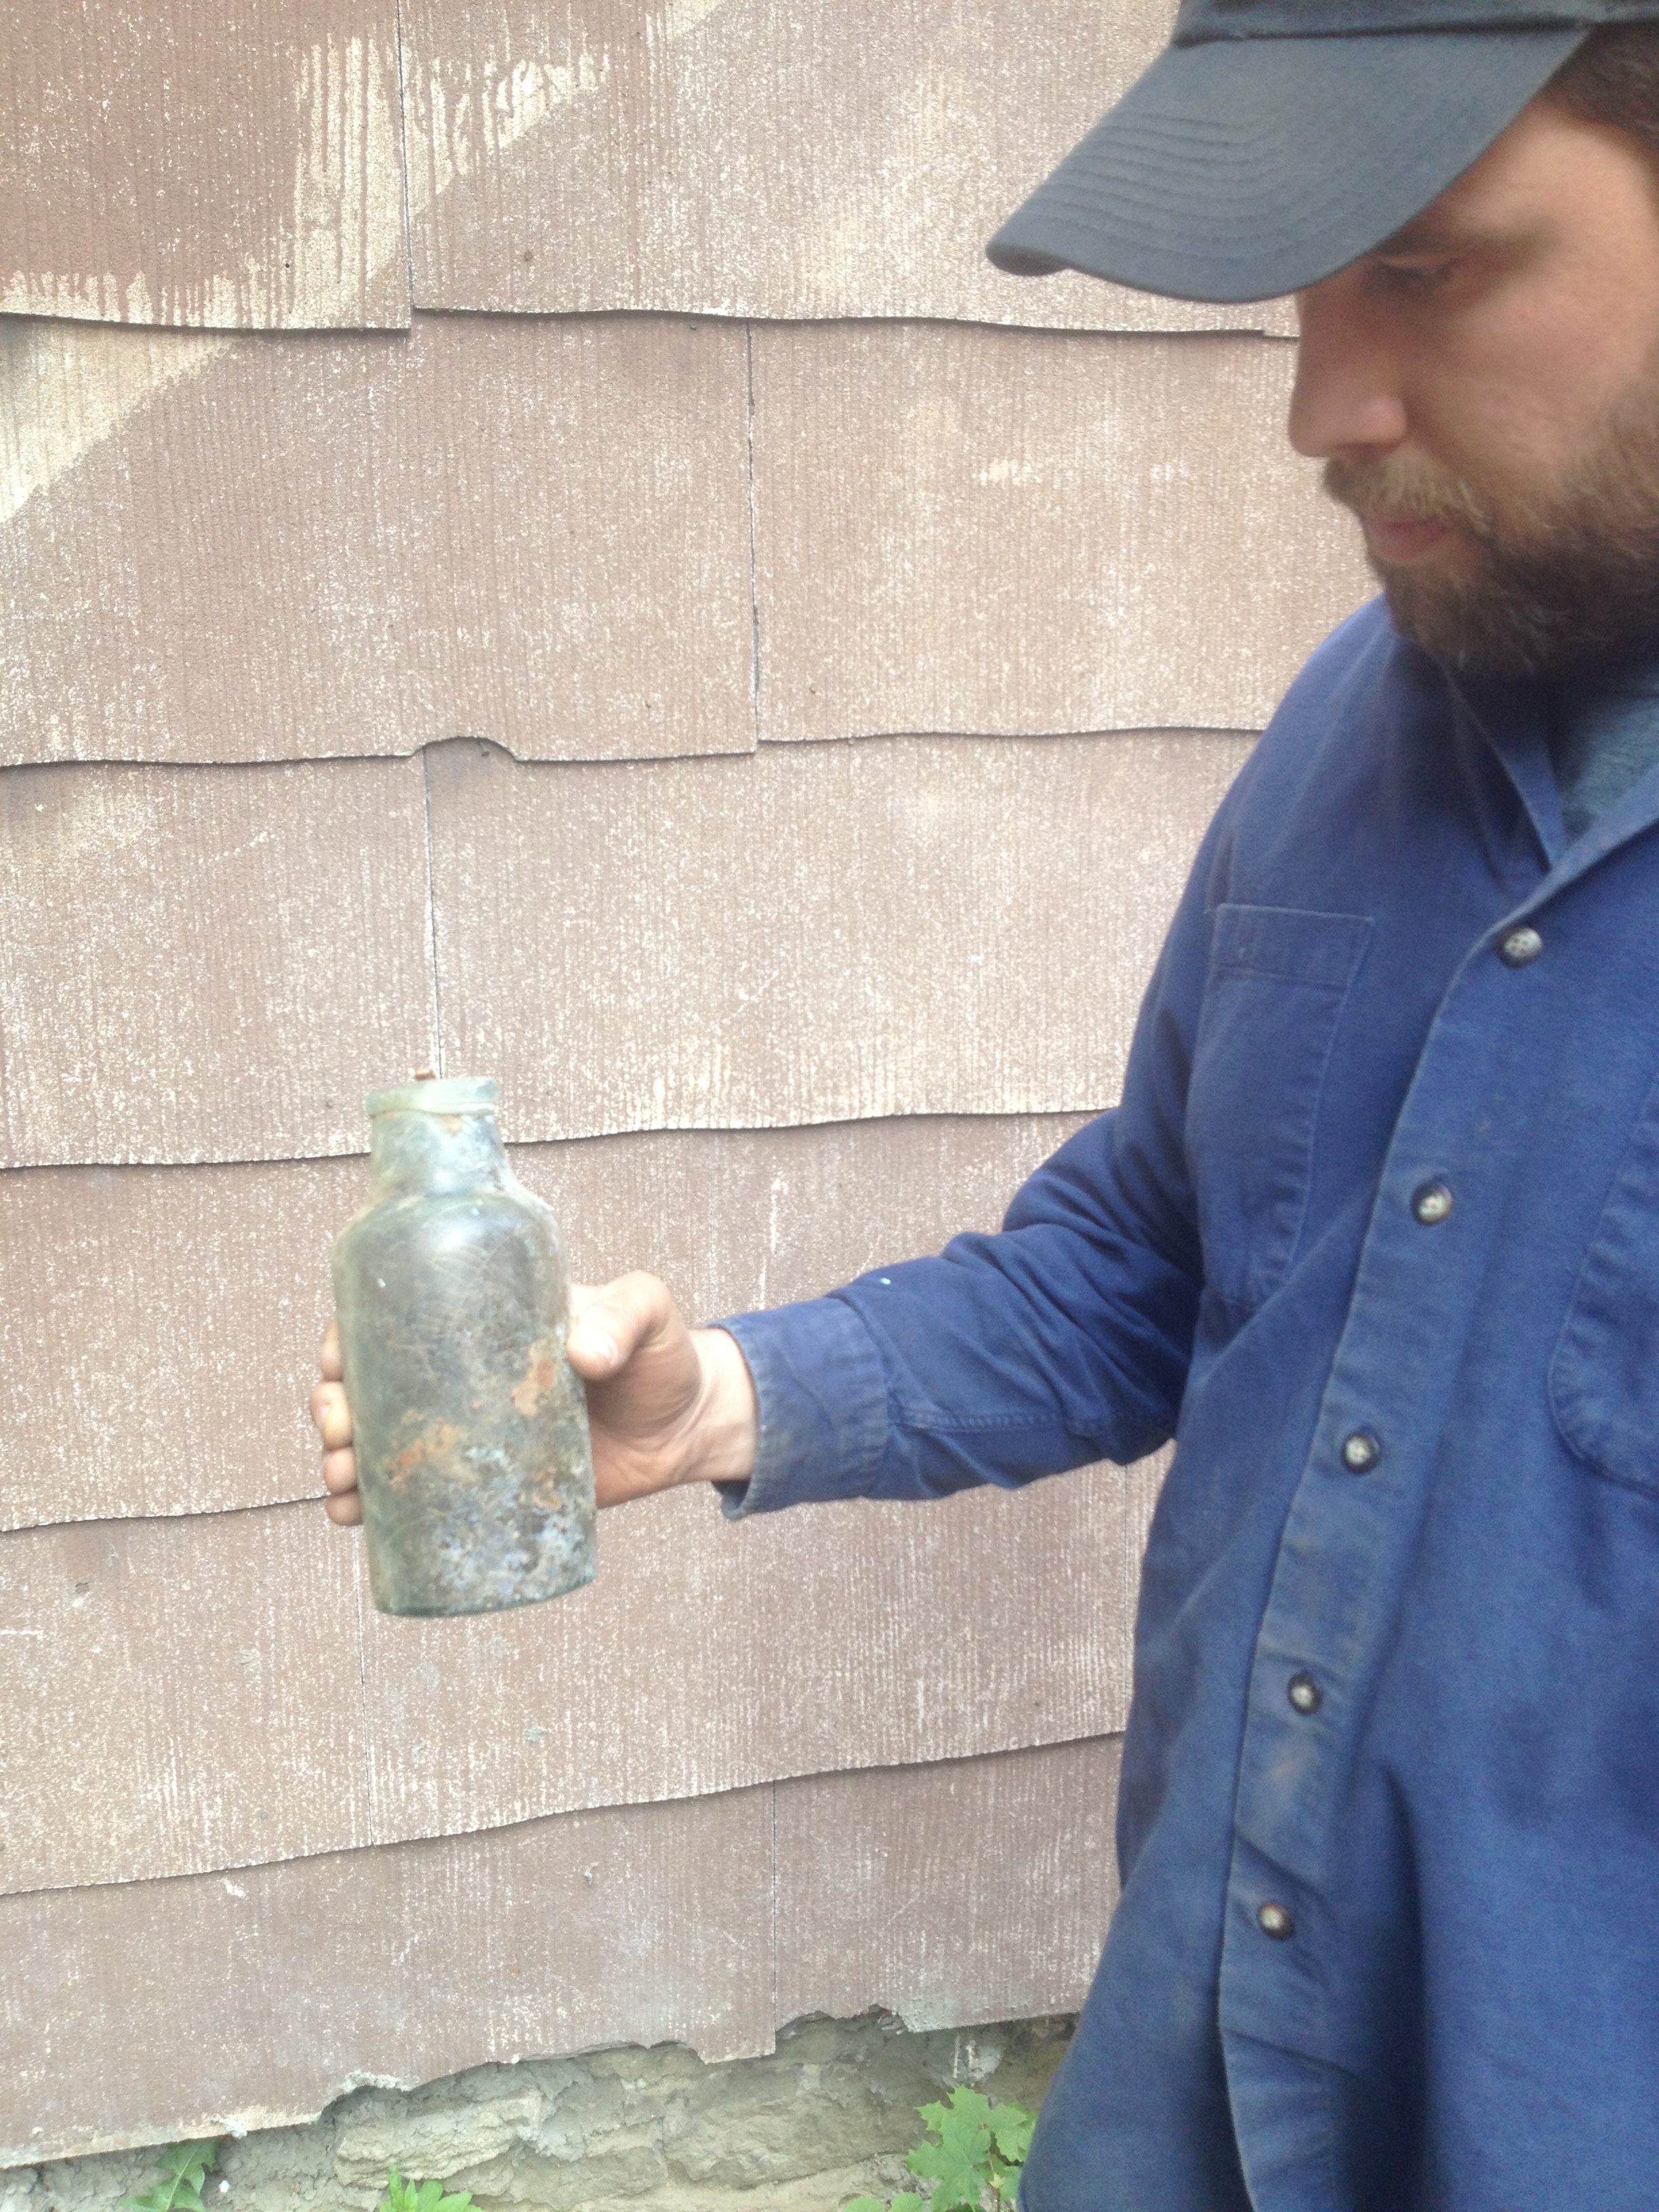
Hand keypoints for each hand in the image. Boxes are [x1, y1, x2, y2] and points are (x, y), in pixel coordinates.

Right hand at [310, 1273, 758, 1526]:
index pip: (391, 1320)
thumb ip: (624, 1317)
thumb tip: (583, 1355)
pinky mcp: (484, 1489)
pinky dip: (371, 1510)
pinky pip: (411, 1501)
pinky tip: (352, 1518)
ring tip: (342, 1482)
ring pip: (376, 1444)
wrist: (687, 1429)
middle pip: (366, 1386)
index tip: (335, 1365)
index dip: (345, 1340)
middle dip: (330, 1407)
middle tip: (341, 1430)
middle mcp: (457, 1378)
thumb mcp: (646, 1314)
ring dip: (340, 1461)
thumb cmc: (660, 1356)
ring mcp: (466, 1437)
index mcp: (477, 1322)